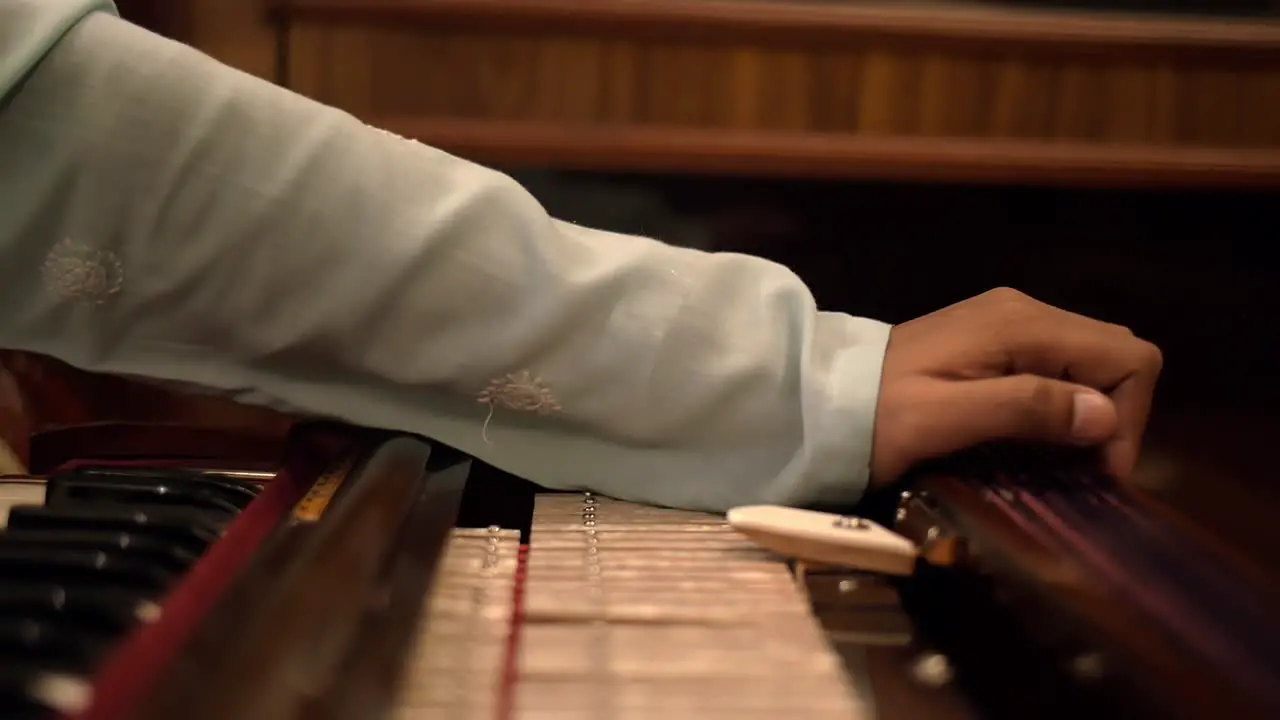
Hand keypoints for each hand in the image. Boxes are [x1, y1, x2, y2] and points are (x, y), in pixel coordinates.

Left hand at [871, 288, 1162, 484]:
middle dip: (1114, 414)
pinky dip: (1061, 403)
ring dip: (1087, 411)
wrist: (821, 397)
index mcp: (1021, 325)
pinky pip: (1055, 367)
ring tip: (1057, 458)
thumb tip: (1104, 415)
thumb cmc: (878, 415)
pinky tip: (1035, 436)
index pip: (1128, 357)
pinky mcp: (991, 342)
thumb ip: (1025, 409)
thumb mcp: (947, 419)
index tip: (1095, 468)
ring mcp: (1007, 323)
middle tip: (1079, 468)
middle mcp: (1023, 312)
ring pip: (1088, 362)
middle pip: (1114, 354)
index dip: (1128, 416)